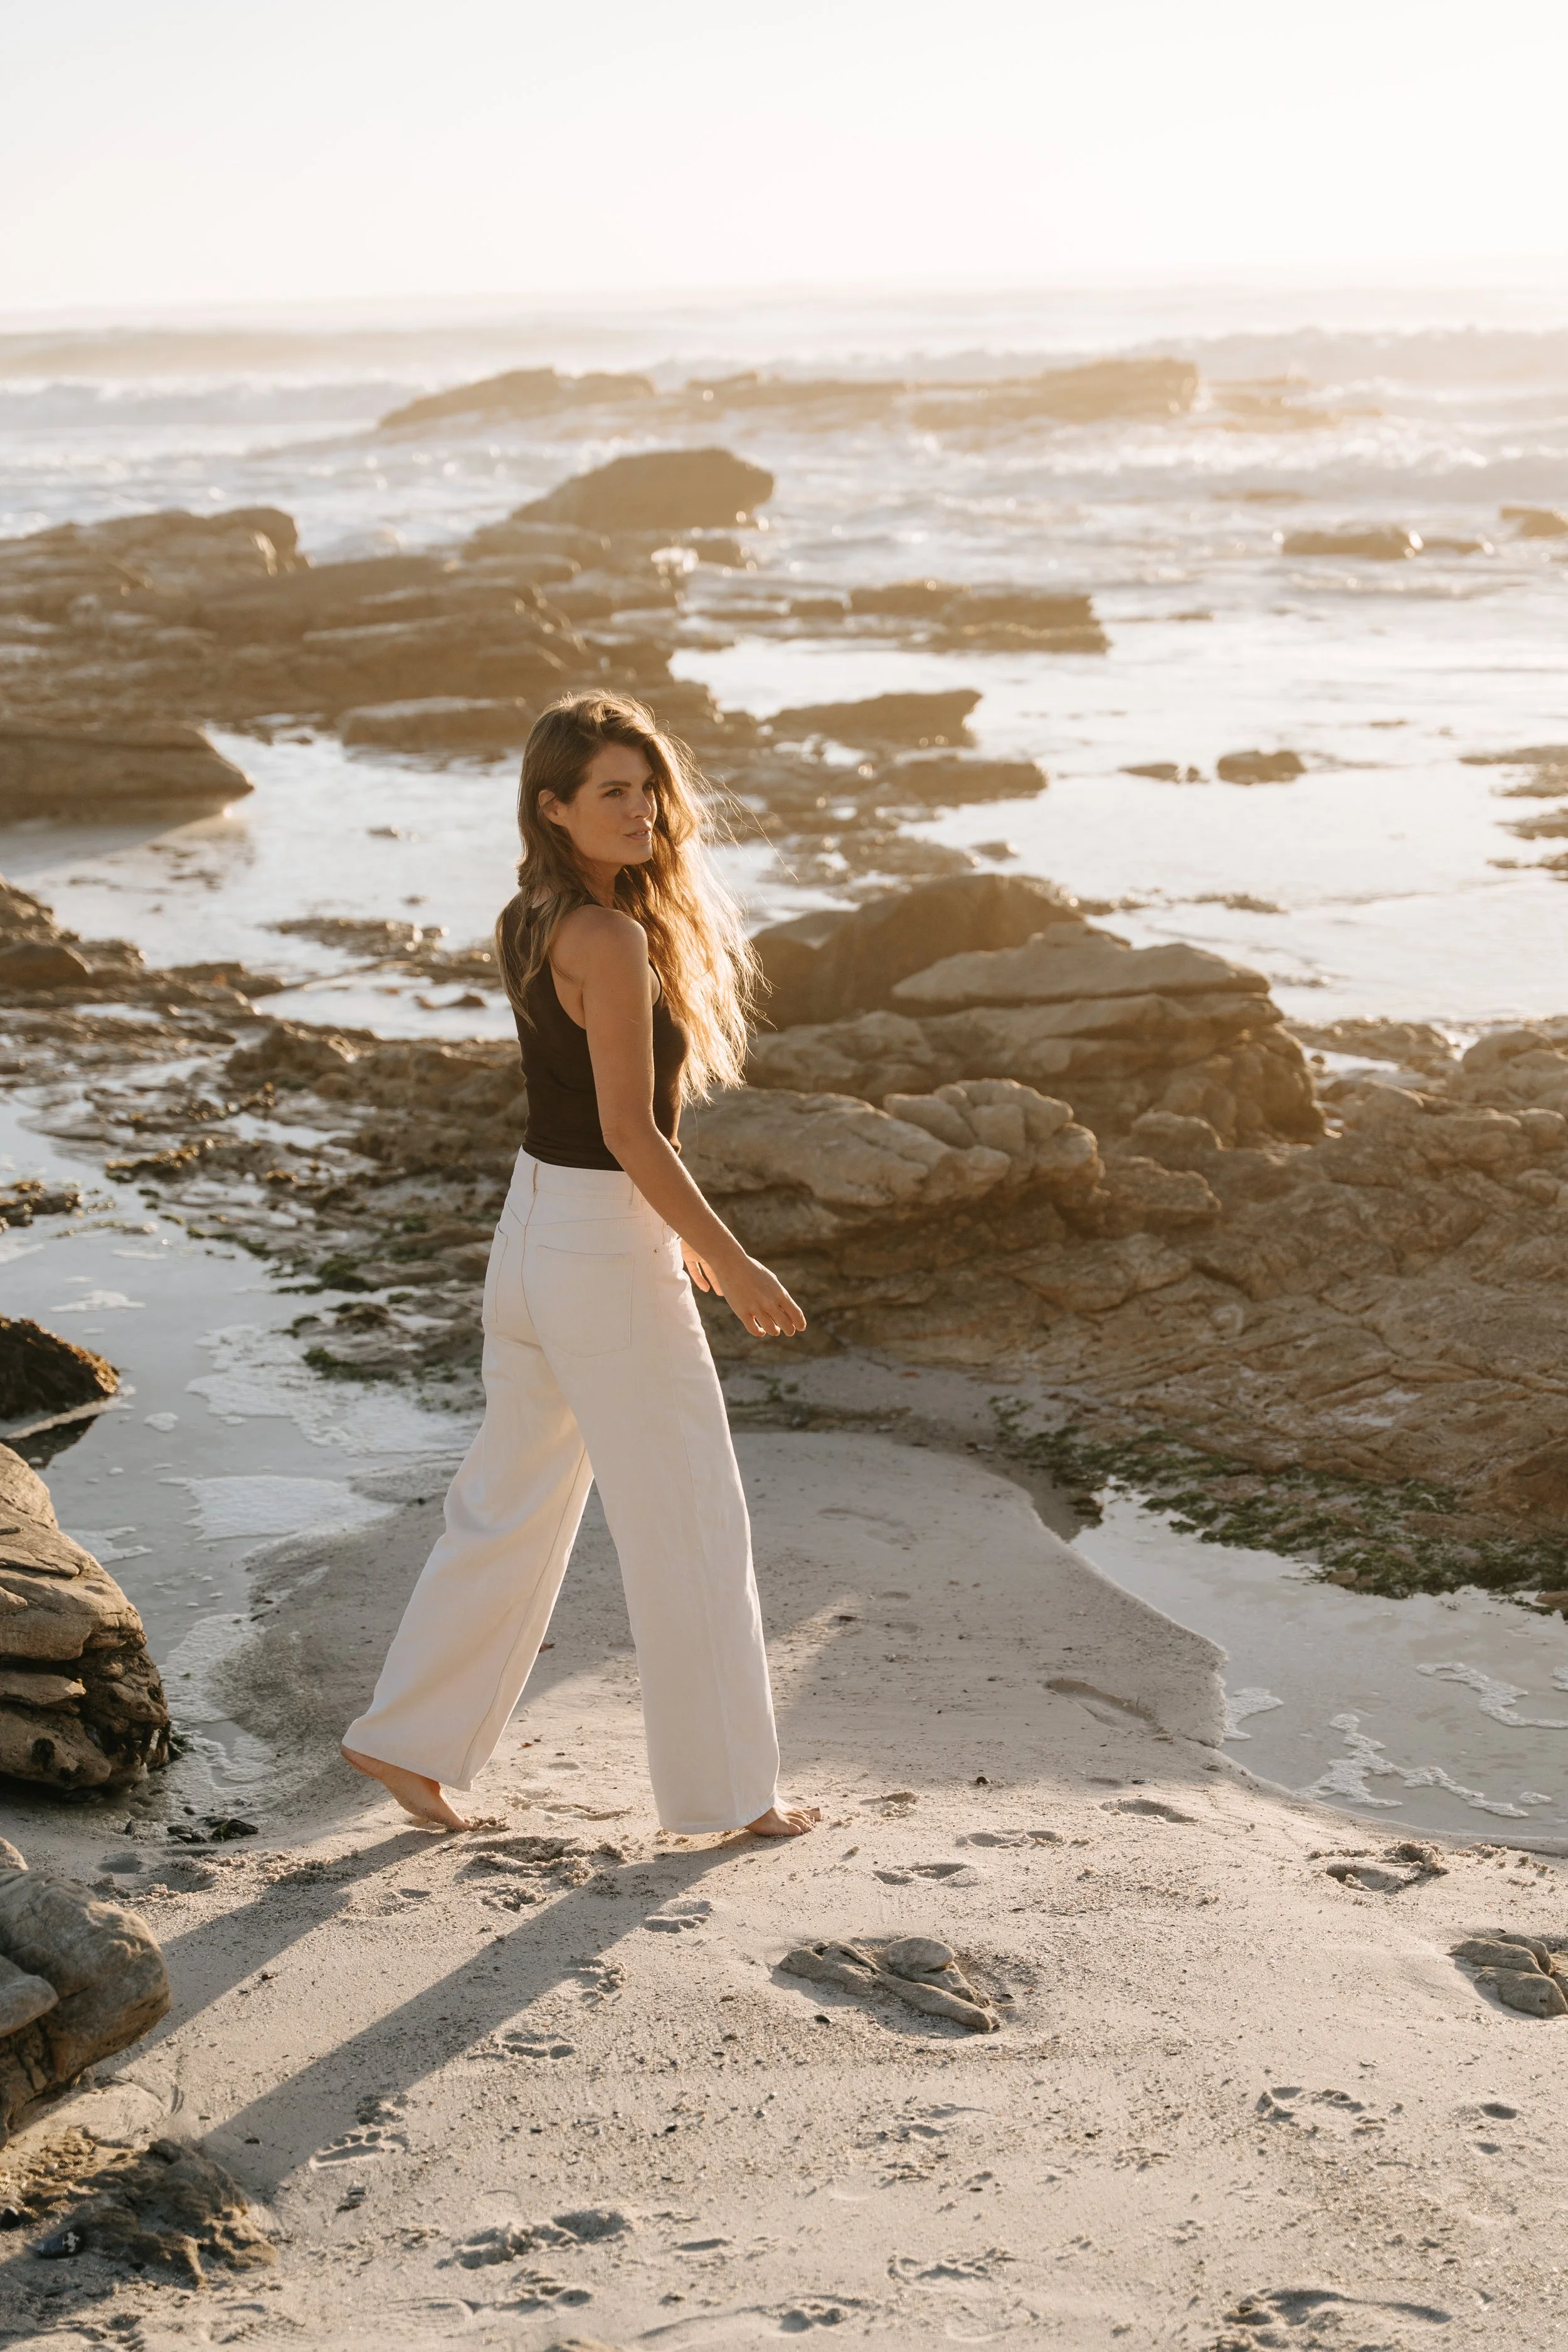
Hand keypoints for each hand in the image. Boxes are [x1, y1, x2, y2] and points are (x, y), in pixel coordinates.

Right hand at [684, 1242, 805, 1337]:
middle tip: (789, 1332)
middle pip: (785, 1324)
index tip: (801, 1327)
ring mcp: (756, 1308)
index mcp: (779, 1292)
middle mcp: (770, 1302)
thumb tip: (787, 1310)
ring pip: (771, 1329)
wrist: (732, 1264)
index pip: (796, 1313)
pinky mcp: (742, 1312)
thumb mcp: (771, 1281)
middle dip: (789, 1330)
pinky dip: (759, 1332)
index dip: (800, 1323)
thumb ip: (780, 1295)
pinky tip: (761, 1331)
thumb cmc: (753, 1271)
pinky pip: (754, 1329)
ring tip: (775, 1330)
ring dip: (774, 1331)